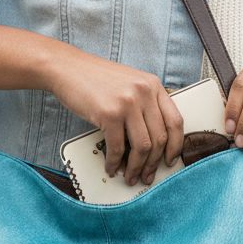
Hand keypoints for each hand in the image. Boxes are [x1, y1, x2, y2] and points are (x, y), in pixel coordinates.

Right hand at [46, 47, 185, 186]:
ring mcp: (128, 102)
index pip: (175, 121)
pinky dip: (115, 162)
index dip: (176, 146)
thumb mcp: (129, 84)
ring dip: (136, 167)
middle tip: (147, 175)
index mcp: (153, 85)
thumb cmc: (94, 78)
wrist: (66, 68)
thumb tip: (152, 140)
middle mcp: (144, 92)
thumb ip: (144, 104)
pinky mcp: (109, 113)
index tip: (170, 160)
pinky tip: (111, 167)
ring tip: (130, 176)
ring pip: (142, 147)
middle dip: (153, 163)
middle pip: (160, 138)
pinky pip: (117, 147)